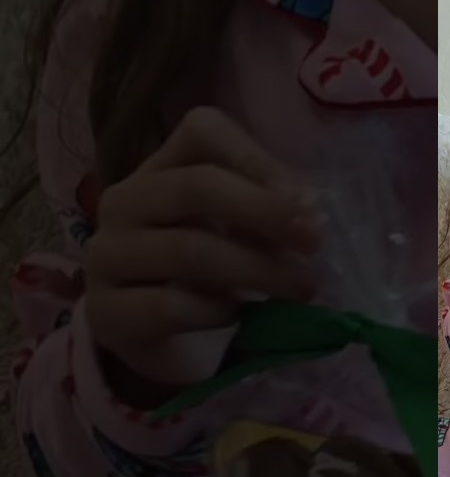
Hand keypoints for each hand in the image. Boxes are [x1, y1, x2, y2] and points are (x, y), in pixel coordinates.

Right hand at [85, 107, 321, 391]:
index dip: (259, 160)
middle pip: (196, 186)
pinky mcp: (106, 311)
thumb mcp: (243, 234)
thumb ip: (271, 213)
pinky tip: (240, 317)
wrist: (167, 344)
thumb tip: (310, 210)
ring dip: (257, 269)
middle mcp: (125, 201)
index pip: (202, 131)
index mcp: (163, 168)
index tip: (309, 202)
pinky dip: (216, 312)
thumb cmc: (212, 277)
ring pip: (187, 249)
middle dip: (266, 212)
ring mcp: (107, 255)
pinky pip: (168, 306)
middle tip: (315, 242)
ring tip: (302, 288)